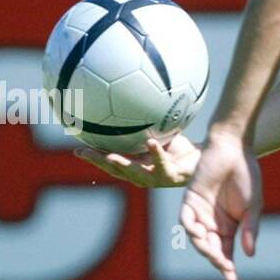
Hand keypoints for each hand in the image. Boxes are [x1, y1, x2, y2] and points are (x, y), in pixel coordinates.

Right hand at [75, 135, 200, 187]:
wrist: (202, 158)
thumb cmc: (178, 147)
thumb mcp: (158, 134)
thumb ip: (143, 126)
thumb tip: (131, 101)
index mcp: (135, 165)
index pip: (110, 162)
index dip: (93, 157)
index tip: (76, 148)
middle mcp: (142, 174)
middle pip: (115, 169)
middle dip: (97, 162)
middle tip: (82, 152)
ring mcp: (155, 178)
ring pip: (134, 173)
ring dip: (121, 164)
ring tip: (108, 156)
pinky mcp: (171, 177)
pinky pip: (162, 165)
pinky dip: (156, 154)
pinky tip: (151, 143)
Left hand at [179, 128, 261, 279]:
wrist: (235, 149)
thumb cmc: (248, 174)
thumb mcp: (254, 205)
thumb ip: (251, 228)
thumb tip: (250, 254)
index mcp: (230, 225)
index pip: (226, 251)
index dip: (228, 265)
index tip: (232, 279)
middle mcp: (213, 221)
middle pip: (211, 248)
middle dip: (216, 259)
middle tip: (224, 266)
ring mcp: (200, 211)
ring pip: (197, 238)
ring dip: (204, 247)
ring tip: (214, 252)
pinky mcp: (190, 199)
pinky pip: (186, 220)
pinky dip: (191, 229)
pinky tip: (202, 233)